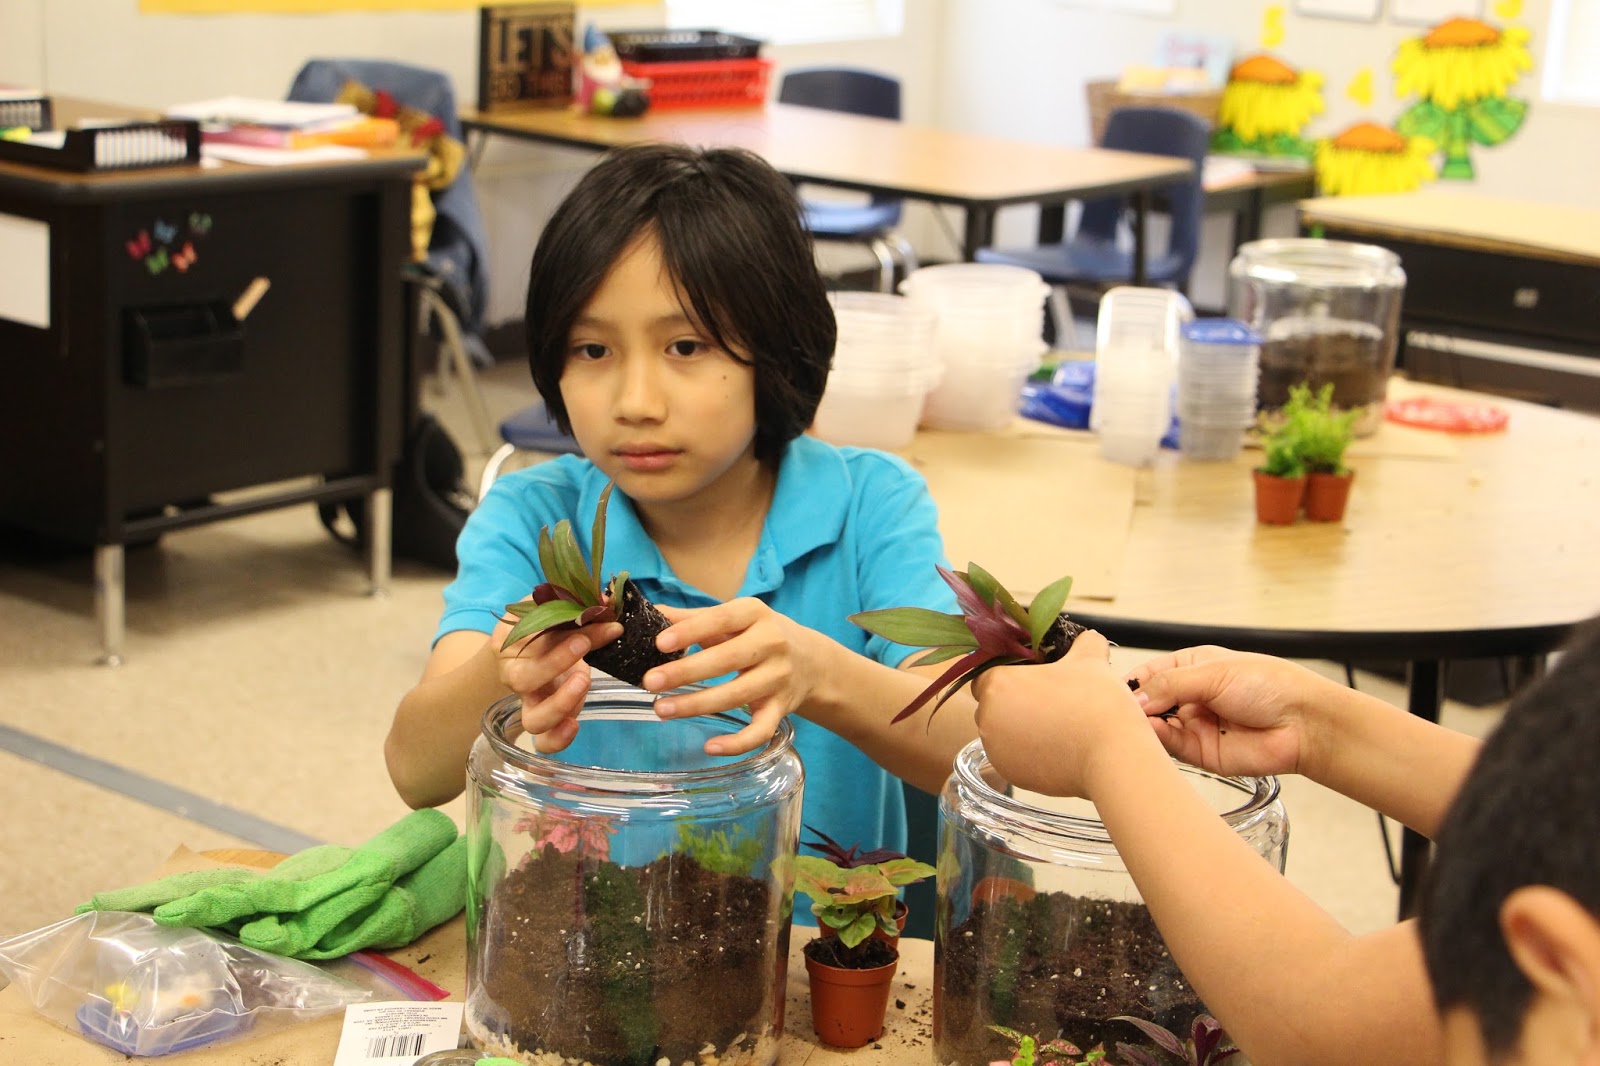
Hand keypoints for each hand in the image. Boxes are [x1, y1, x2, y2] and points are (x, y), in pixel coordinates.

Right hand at [493, 604, 622, 753]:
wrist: (530, 654)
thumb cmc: (544, 628)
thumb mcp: (552, 609)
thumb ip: (574, 602)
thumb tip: (609, 599)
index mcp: (508, 643)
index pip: (526, 634)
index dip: (557, 625)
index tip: (593, 614)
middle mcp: (513, 676)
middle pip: (524, 679)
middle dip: (557, 661)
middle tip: (584, 643)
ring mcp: (529, 702)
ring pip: (533, 720)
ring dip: (561, 704)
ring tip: (584, 680)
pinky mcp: (546, 721)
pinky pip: (543, 742)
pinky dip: (558, 739)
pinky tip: (575, 724)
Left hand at [640, 599, 828, 756]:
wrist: (812, 660)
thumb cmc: (758, 635)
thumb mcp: (733, 618)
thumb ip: (693, 617)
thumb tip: (651, 613)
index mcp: (755, 614)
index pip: (721, 618)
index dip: (691, 631)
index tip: (660, 643)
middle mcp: (772, 644)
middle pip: (727, 660)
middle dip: (686, 672)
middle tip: (650, 682)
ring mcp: (778, 678)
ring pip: (737, 695)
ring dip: (697, 705)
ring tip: (662, 709)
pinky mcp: (781, 709)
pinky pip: (760, 730)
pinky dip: (737, 743)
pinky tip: (709, 747)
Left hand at [972, 631, 1152, 797]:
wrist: (1112, 756)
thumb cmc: (1096, 703)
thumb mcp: (1091, 660)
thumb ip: (1083, 643)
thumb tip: (1087, 638)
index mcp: (997, 684)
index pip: (986, 674)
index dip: (1009, 674)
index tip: (1033, 678)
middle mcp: (987, 718)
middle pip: (993, 705)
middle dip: (1015, 702)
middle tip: (1049, 701)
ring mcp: (997, 750)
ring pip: (1002, 733)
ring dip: (1022, 728)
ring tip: (1058, 725)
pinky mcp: (1011, 775)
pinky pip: (1014, 758)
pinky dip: (1030, 752)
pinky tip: (1057, 747)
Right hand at [1130, 646, 1342, 776]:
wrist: (1303, 722)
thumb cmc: (1269, 684)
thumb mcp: (1213, 672)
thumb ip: (1170, 684)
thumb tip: (1134, 697)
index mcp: (1191, 668)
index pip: (1149, 674)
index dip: (1130, 682)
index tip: (1110, 690)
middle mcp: (1190, 697)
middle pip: (1148, 702)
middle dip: (1133, 706)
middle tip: (1116, 709)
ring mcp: (1194, 725)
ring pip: (1156, 727)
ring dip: (1143, 725)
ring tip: (1132, 722)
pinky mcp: (1201, 753)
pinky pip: (1172, 748)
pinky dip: (1158, 741)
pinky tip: (1151, 733)